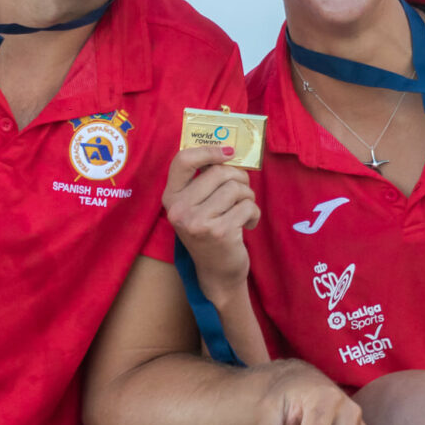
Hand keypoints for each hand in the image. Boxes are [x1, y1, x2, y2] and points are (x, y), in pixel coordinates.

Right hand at [162, 146, 259, 301]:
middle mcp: (179, 209)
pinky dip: (254, 213)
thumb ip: (204, 182)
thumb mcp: (196, 207)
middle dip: (240, 178)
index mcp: (170, 197)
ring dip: (248, 197)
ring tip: (245, 210)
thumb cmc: (209, 233)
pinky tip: (248, 224)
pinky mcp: (219, 232)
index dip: (208, 151)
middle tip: (243, 192)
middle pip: (218, 172)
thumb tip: (230, 152)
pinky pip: (247, 206)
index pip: (182, 160)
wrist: (216, 274)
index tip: (229, 152)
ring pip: (235, 188)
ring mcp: (197, 221)